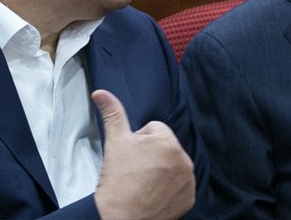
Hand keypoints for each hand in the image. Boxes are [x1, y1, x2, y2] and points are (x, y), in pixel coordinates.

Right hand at [92, 90, 194, 219]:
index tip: (131, 157)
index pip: (154, 129)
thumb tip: (101, 92)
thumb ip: (112, 113)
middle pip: (164, 146)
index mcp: (168, 141)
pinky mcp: (189, 197)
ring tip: (142, 183)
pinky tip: (153, 194)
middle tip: (134, 170)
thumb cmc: (118, 183)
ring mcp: (188, 180)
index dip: (138, 141)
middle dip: (150, 154)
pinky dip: (168, 187)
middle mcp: (184, 159)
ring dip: (160, 169)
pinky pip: (179, 184)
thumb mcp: (115, 143)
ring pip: (172, 164)